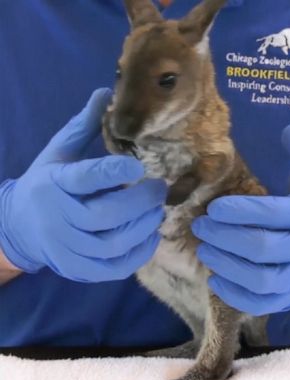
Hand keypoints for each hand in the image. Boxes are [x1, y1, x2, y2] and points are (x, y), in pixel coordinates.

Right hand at [0, 89, 165, 281]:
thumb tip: (106, 92)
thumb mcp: (57, 152)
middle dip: (140, 203)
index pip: (85, 179)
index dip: (113, 173)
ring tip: (158, 212)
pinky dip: (137, 255)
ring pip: (112, 244)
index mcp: (54, 183)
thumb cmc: (45, 184)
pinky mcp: (76, 268)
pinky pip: (112, 268)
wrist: (19, 226)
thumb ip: (82, 125)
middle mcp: (59, 217)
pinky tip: (150, 238)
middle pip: (104, 215)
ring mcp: (67, 248)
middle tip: (160, 190)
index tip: (139, 167)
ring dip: (143, 228)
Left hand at [192, 124, 289, 315]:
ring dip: (226, 266)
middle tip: (200, 226)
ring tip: (204, 250)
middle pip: (263, 249)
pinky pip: (264, 304)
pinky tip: (215, 279)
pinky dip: (236, 295)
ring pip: (262, 280)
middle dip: (225, 238)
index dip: (239, 211)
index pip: (273, 214)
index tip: (212, 207)